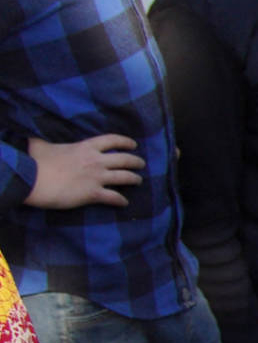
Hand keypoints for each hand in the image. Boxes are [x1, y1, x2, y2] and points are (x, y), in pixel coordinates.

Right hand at [25, 134, 141, 209]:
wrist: (31, 180)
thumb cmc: (34, 161)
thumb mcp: (41, 144)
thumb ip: (45, 142)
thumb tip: (34, 140)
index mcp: (85, 147)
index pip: (112, 140)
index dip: (125, 142)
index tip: (133, 145)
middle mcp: (96, 161)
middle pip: (124, 159)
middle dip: (136, 161)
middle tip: (141, 164)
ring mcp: (96, 177)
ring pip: (124, 177)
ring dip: (134, 179)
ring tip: (138, 181)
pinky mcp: (93, 194)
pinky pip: (114, 197)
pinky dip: (121, 200)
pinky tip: (124, 203)